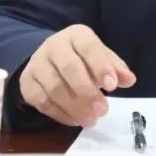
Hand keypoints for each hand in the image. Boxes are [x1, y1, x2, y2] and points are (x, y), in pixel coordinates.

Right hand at [18, 24, 135, 126]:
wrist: (50, 57)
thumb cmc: (82, 58)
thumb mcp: (101, 57)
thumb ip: (116, 68)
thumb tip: (129, 80)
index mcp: (76, 35)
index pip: (88, 47)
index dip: (100, 66)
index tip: (112, 86)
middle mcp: (53, 46)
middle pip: (69, 68)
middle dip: (87, 92)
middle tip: (103, 110)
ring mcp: (37, 64)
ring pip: (54, 87)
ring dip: (74, 107)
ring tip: (91, 120)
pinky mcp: (27, 82)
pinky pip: (42, 101)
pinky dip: (60, 114)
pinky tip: (75, 120)